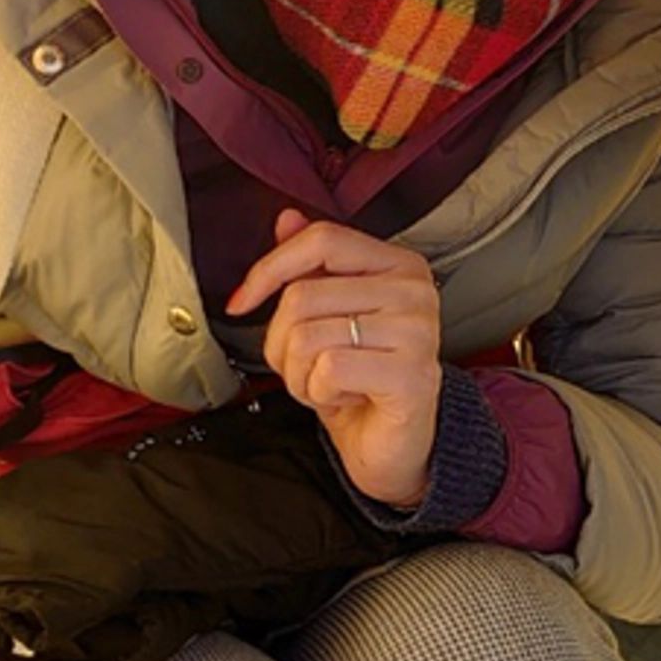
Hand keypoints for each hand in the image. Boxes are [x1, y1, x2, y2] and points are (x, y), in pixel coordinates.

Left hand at [229, 212, 442, 508]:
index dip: (269, 268)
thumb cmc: (361, 377)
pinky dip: (319, 395)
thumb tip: (286, 219)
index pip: (322, 240)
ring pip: (308, 337)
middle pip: (302, 296)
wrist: (398, 441)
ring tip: (330, 383)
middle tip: (309, 365)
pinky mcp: (412, 375)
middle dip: (282, 343)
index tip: (241, 301)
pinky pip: (328, 371)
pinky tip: (346, 398)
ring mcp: (419, 331)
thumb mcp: (330, 316)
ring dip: (300, 375)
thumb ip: (313, 264)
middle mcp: (415, 291)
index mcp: (399, 265)